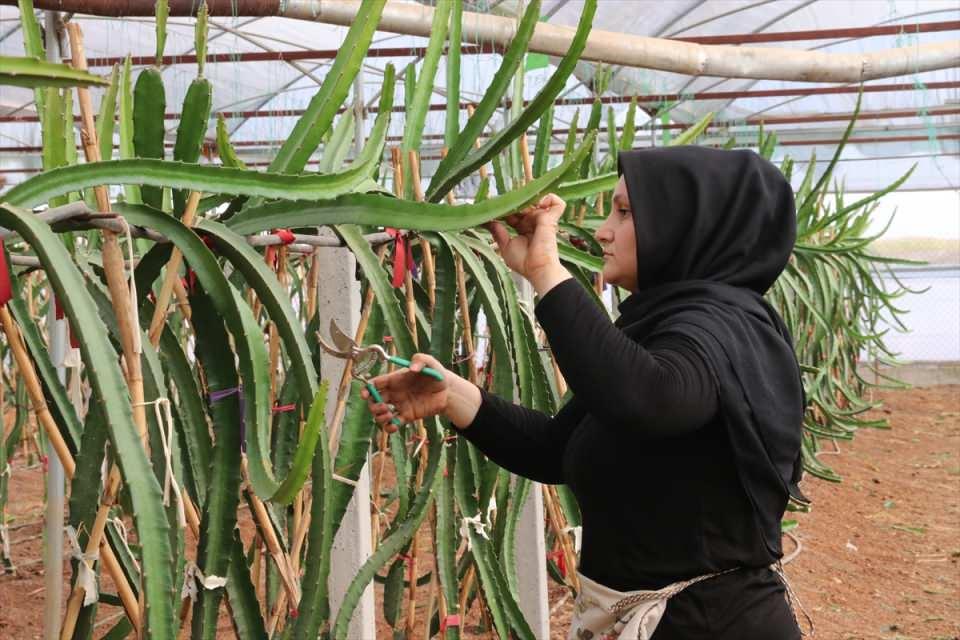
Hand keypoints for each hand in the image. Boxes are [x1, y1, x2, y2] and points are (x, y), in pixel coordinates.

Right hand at [361, 354, 481, 431]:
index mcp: (395, 379)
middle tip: (383, 407)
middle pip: (374, 401)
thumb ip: (421, 360)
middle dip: (373, 405)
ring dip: (379, 417)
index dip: (367, 389)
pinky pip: (393, 424)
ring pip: (380, 414)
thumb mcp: (430, 362)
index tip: (365, 395)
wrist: (447, 391)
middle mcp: (394, 393)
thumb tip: (412, 368)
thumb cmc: (436, 374)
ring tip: (389, 415)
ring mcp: (400, 405)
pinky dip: (389, 428)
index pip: (375, 384)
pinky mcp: (407, 416)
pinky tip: (394, 425)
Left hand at [487, 193, 570, 293]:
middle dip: (513, 199)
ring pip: (536, 200)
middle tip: (500, 197)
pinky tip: (537, 202)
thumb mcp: (505, 246)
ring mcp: (542, 219)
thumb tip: (487, 221)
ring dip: (526, 198)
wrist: (538, 269)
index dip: (505, 207)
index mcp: (523, 228)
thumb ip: (498, 232)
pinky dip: (550, 198)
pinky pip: (556, 202)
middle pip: (523, 204)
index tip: (493, 203)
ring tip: (516, 202)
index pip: (514, 212)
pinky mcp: (551, 218)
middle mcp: (533, 222)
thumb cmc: (524, 262)